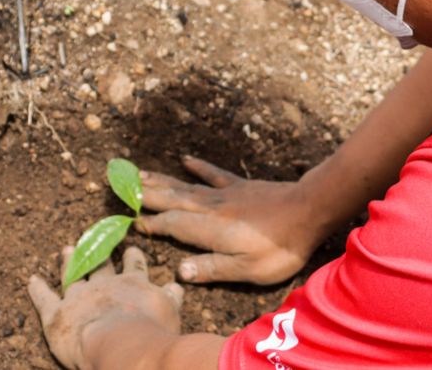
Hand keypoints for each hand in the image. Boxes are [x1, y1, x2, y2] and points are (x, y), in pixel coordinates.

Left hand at [29, 246, 183, 369]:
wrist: (121, 344)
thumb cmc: (151, 331)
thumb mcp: (169, 312)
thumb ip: (171, 298)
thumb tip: (176, 286)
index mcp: (133, 283)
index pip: (134, 266)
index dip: (133, 258)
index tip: (132, 250)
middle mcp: (104, 285)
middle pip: (101, 266)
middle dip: (100, 255)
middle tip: (96, 241)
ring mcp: (78, 297)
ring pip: (72, 275)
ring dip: (68, 262)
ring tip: (67, 249)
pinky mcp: (57, 314)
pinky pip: (44, 299)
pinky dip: (37, 289)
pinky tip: (31, 280)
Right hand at [138, 156, 330, 284]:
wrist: (309, 210)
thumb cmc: (280, 246)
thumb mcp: (248, 270)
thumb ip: (212, 269)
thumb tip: (178, 271)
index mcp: (210, 230)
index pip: (172, 226)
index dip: (151, 224)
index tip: (131, 221)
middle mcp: (212, 208)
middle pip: (172, 200)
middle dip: (147, 195)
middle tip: (122, 187)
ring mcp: (226, 194)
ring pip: (186, 186)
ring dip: (162, 181)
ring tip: (140, 174)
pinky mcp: (242, 186)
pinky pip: (215, 174)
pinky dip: (199, 167)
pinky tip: (186, 159)